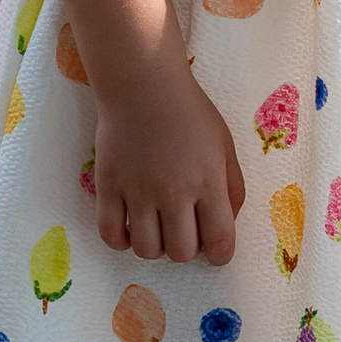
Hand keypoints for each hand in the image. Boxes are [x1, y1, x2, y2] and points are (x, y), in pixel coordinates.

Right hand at [92, 65, 244, 263]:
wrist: (144, 85)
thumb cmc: (190, 114)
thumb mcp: (225, 146)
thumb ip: (232, 188)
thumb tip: (226, 226)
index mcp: (208, 181)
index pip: (219, 240)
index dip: (220, 256)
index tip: (215, 253)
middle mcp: (173, 191)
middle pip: (181, 252)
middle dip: (187, 249)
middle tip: (184, 230)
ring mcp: (137, 190)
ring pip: (146, 250)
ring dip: (155, 247)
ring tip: (157, 227)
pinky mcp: (108, 186)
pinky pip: (110, 234)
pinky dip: (121, 241)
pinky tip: (130, 227)